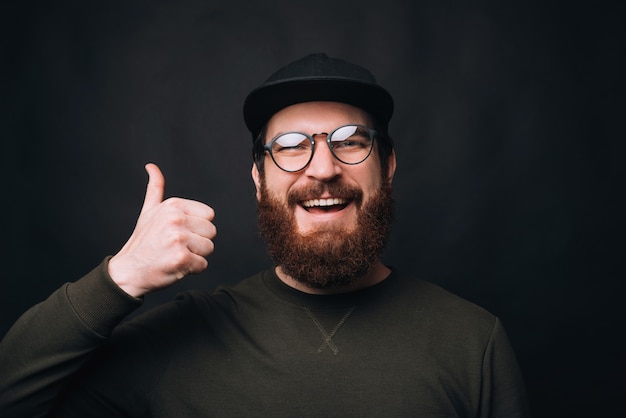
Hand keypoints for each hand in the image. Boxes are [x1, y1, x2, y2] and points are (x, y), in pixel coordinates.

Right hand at [108, 163, 216, 296]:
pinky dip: (192, 269)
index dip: (197, 227)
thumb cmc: (142, 242)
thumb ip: (155, 189)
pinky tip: (174, 266)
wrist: (128, 271)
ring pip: (209, 248)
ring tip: (175, 256)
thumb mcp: (148, 212)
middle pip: (211, 232)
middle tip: (176, 247)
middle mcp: (176, 219)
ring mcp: (178, 239)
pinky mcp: (181, 258)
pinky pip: (203, 265)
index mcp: (173, 205)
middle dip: (198, 243)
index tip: (179, 233)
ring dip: (196, 256)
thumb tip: (151, 166)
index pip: (209, 215)